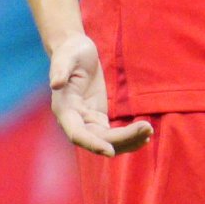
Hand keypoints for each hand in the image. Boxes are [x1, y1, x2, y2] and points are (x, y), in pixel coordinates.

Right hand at [48, 34, 151, 156]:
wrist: (77, 52)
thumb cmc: (70, 53)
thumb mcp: (65, 56)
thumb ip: (60, 69)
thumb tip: (55, 84)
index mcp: (64, 110)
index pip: (77, 134)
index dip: (93, 144)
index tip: (110, 152)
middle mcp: (74, 121)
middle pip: (98, 139)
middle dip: (122, 139)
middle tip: (147, 130)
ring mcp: (87, 121)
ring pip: (107, 140)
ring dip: (128, 141)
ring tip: (149, 133)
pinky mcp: (98, 118)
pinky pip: (112, 134)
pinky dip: (128, 137)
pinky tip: (145, 136)